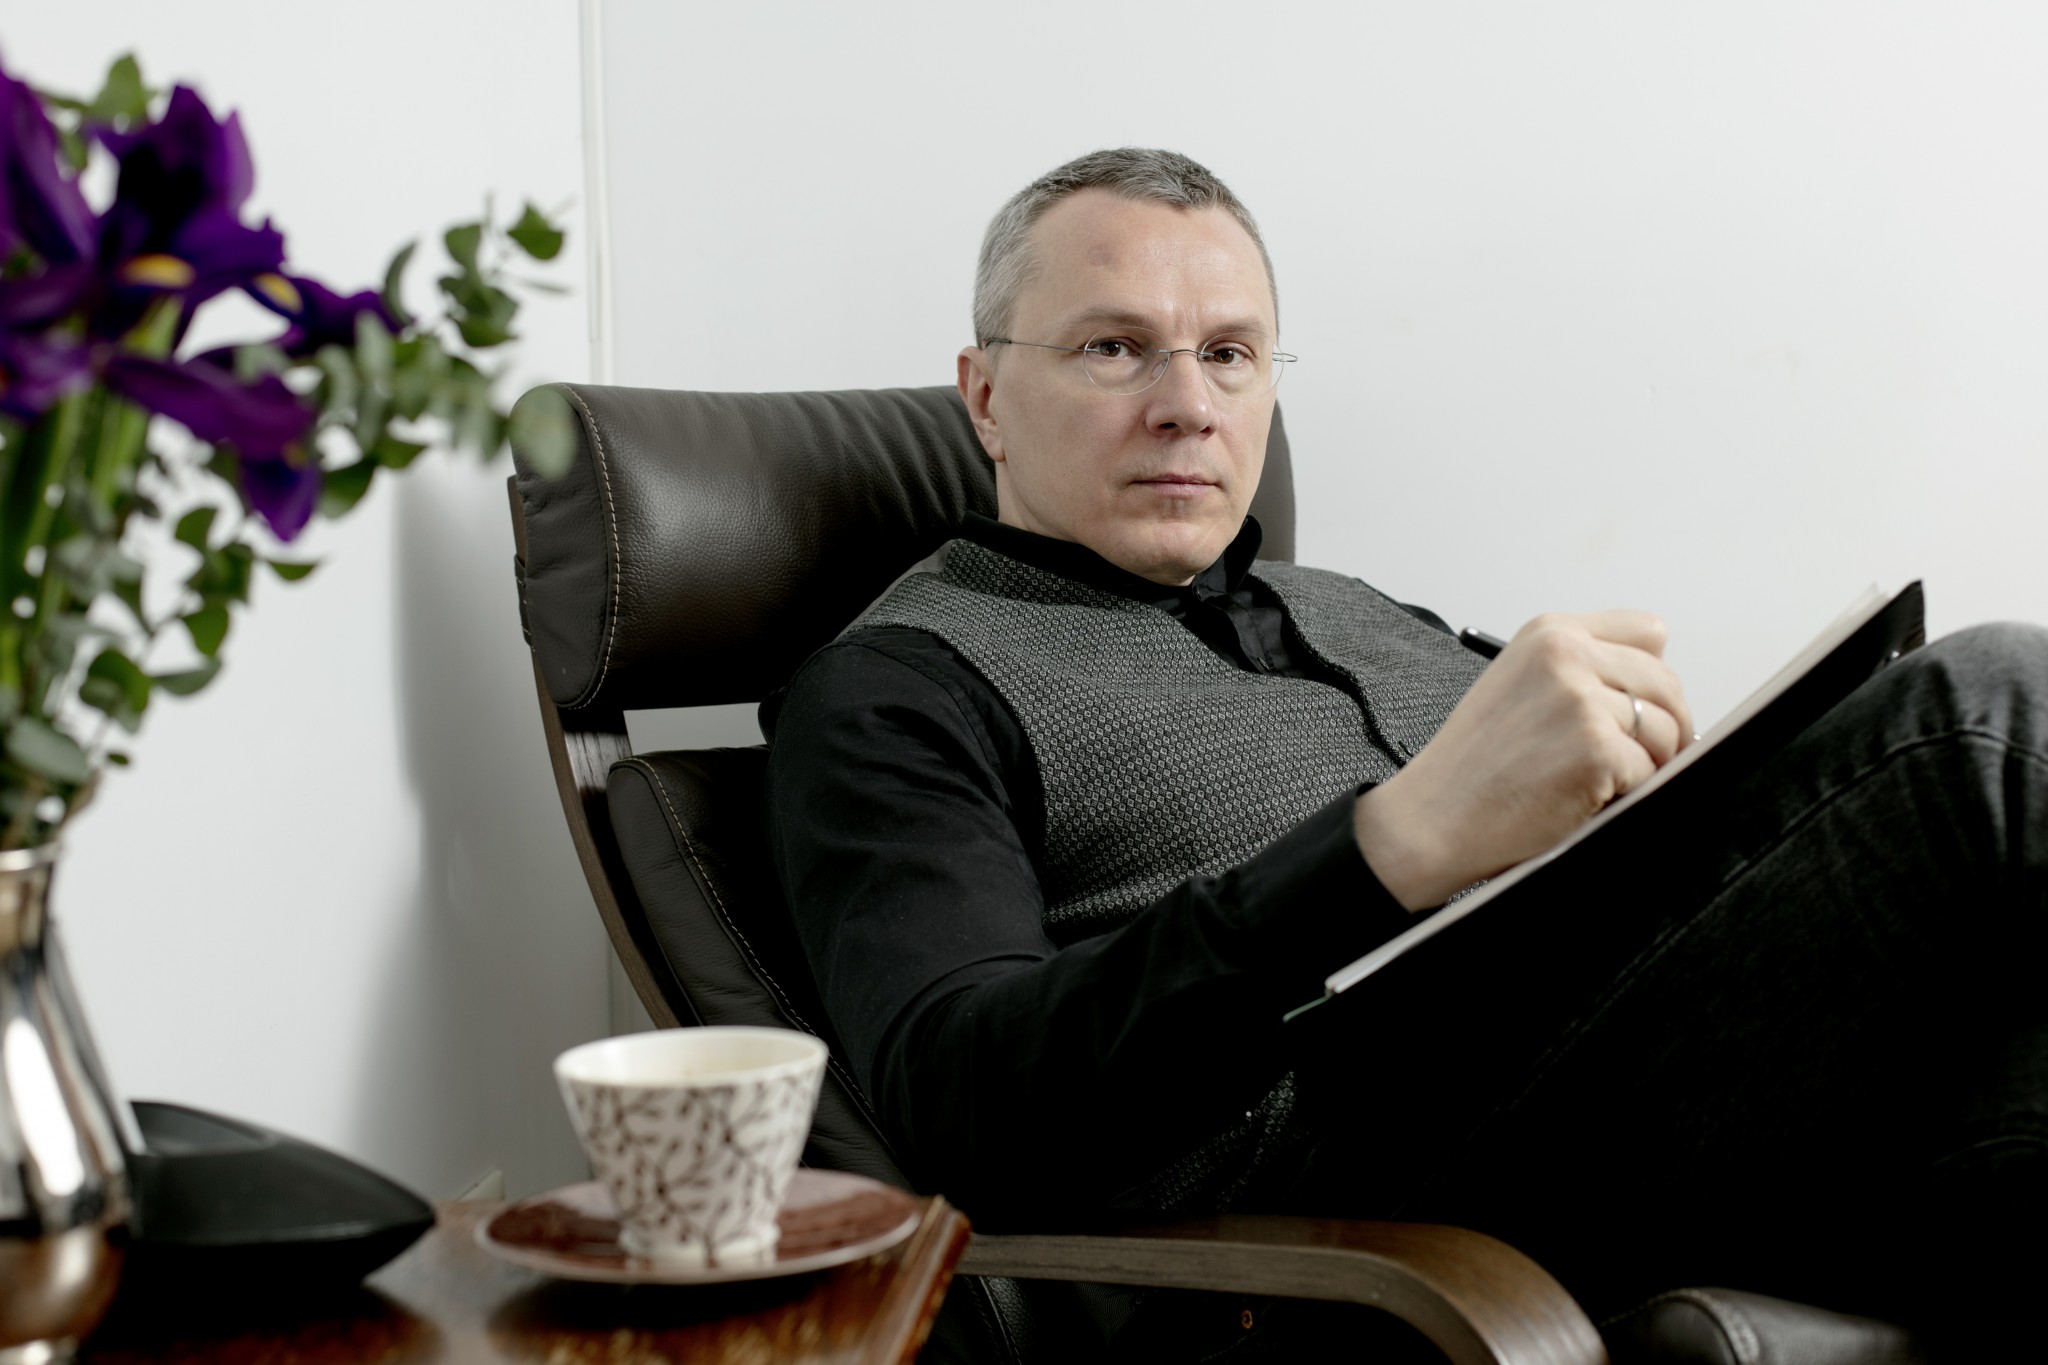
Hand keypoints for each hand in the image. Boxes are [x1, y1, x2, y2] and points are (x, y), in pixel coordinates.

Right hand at [1353, 610, 1693, 910]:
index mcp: (1549, 633)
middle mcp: (1566, 655)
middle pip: (1667, 684)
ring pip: (1668, 729)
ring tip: (1600, 781)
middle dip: (1662, 728)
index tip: (1635, 712)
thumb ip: (1581, 672)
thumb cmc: (1473, 767)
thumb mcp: (1520, 685)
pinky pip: (1652, 772)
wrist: (1432, 818)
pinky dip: (1628, 793)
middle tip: (1635, 760)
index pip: (1649, 633)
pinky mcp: (1596, 748)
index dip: (1649, 679)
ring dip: (1648, 763)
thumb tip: (1660, 697)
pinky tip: (1584, 797)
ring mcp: (1581, 700)